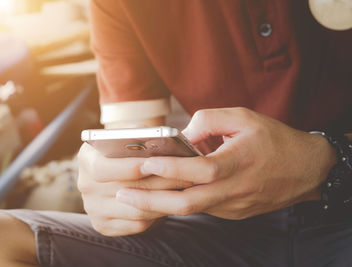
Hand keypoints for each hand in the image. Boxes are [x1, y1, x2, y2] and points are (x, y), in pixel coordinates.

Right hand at [77, 142, 191, 235]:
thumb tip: (157, 141)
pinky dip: (158, 215)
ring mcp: (93, 209)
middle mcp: (85, 186)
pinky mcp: (104, 225)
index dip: (128, 167)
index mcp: (86, 160)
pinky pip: (138, 224)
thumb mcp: (127, 136)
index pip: (102, 168)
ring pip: (136, 211)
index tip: (152, 164)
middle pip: (124, 191)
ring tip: (187, 190)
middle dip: (159, 183)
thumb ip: (137, 136)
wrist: (118, 167)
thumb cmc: (128, 148)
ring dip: (164, 201)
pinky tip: (173, 202)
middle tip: (187, 177)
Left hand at [115, 108, 336, 219]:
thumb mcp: (244, 117)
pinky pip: (200, 209)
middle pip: (187, 203)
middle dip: (150, 201)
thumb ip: (209, 120)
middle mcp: (233, 189)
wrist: (306, 170)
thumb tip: (182, 134)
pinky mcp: (232, 213)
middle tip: (122, 195)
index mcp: (238, 163)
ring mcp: (233, 206)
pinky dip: (177, 204)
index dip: (170, 169)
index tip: (143, 165)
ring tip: (131, 197)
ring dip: (159, 205)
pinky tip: (159, 197)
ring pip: (190, 210)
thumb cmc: (274, 139)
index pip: (199, 170)